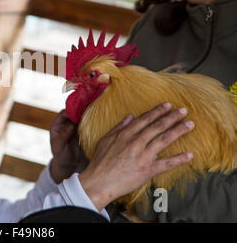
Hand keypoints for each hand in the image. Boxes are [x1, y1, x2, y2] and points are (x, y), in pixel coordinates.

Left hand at [49, 110, 88, 182]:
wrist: (67, 164)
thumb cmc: (60, 155)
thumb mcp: (59, 146)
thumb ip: (64, 135)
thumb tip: (71, 125)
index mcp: (56, 125)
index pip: (64, 113)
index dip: (72, 110)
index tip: (81, 110)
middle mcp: (64, 123)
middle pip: (73, 113)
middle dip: (80, 110)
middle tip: (90, 109)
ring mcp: (72, 126)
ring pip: (79, 117)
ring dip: (86, 115)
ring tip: (94, 113)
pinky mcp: (79, 130)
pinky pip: (84, 123)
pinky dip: (89, 121)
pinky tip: (95, 120)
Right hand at [78, 103, 193, 210]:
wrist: (99, 181)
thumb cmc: (100, 162)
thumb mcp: (106, 140)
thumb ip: (119, 127)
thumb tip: (130, 116)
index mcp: (126, 134)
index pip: (145, 119)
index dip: (157, 111)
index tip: (168, 105)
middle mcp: (136, 142)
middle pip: (157, 127)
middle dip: (172, 117)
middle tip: (183, 110)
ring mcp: (143, 156)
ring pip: (164, 140)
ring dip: (178, 131)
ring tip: (189, 125)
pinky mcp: (147, 170)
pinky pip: (166, 164)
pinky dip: (179, 159)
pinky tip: (189, 155)